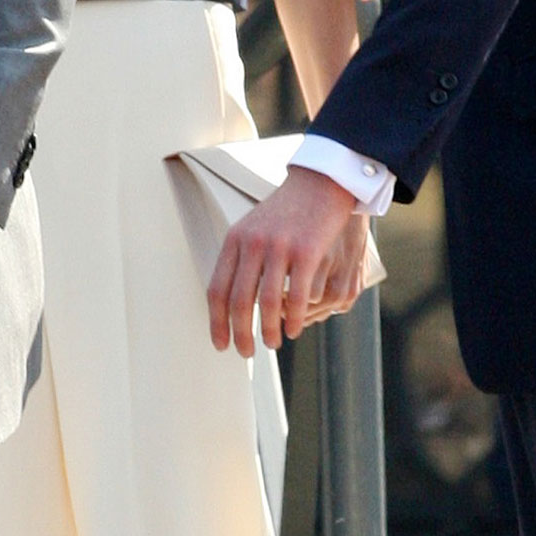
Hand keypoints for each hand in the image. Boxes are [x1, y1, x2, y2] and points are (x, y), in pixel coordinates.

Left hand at [207, 167, 359, 356]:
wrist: (320, 183)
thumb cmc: (287, 210)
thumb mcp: (253, 227)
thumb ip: (240, 258)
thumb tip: (228, 298)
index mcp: (234, 240)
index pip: (217, 289)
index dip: (216, 322)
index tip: (220, 344)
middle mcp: (253, 243)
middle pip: (239, 301)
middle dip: (240, 334)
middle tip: (245, 353)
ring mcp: (280, 247)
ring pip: (268, 303)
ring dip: (269, 331)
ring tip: (272, 344)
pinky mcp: (308, 251)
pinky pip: (297, 296)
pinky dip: (293, 320)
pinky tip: (294, 330)